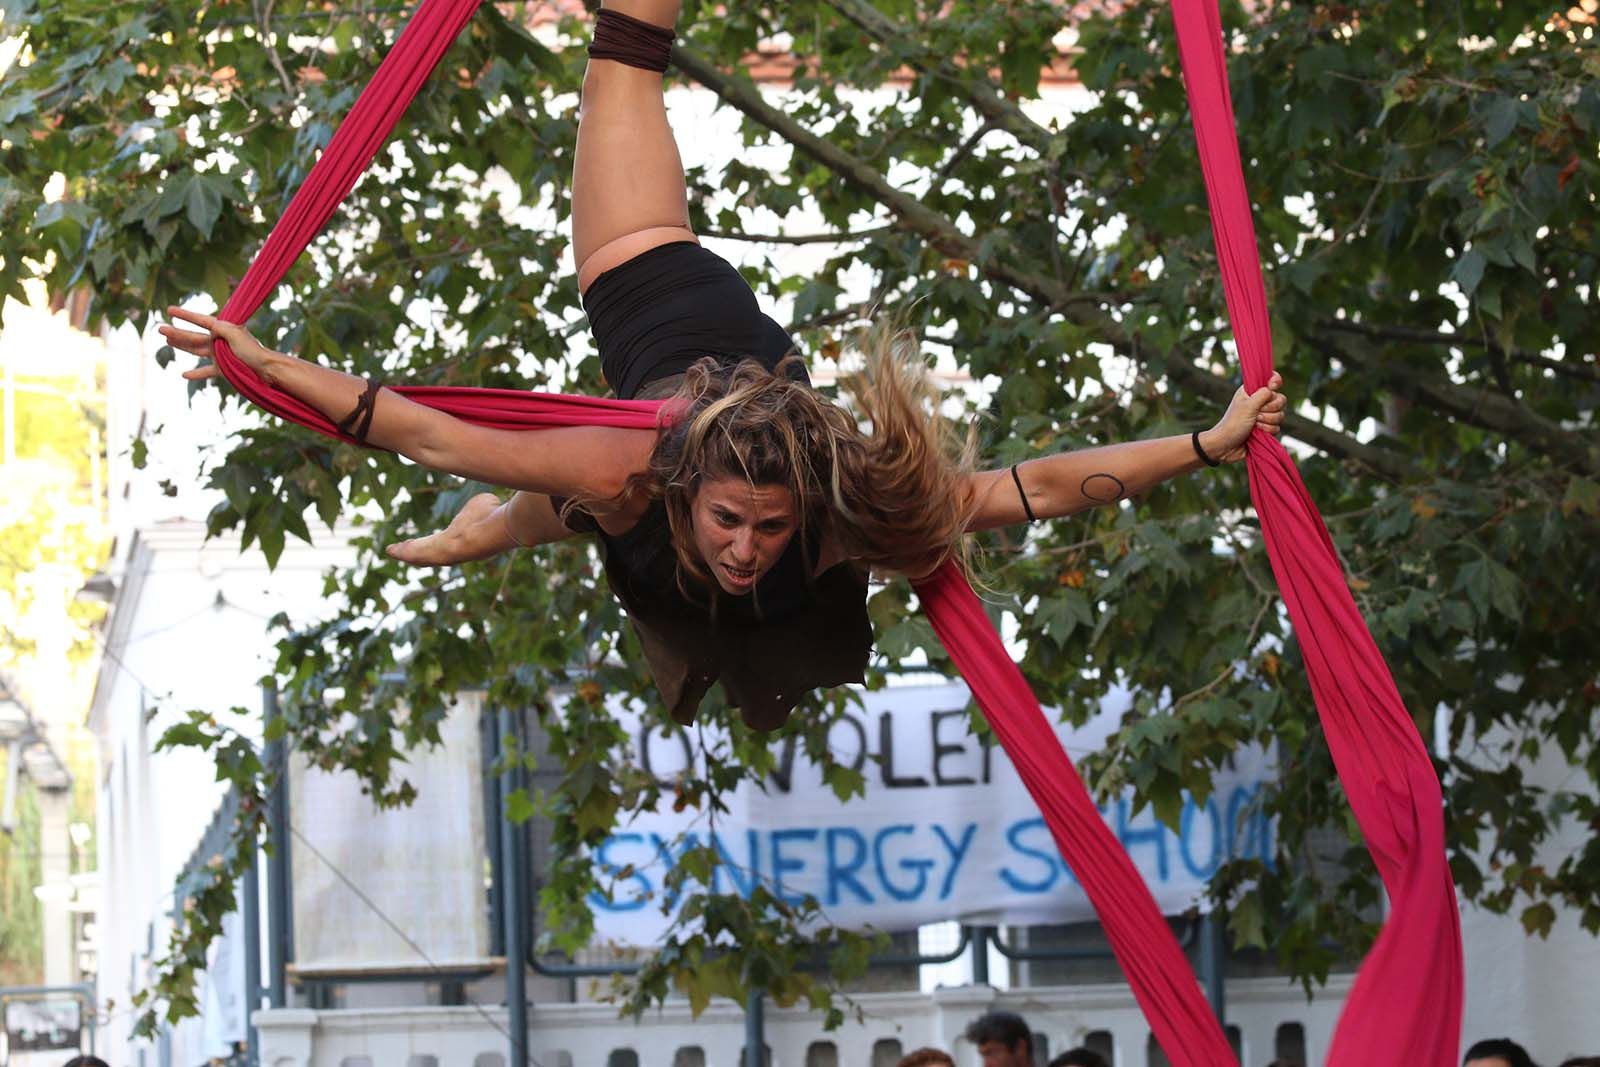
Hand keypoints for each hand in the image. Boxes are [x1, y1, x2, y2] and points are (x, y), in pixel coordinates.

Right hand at [158, 306, 280, 383]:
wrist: (265, 370)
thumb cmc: (252, 351)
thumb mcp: (236, 335)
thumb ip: (221, 329)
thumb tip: (212, 327)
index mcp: (223, 329)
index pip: (200, 320)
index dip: (185, 315)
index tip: (169, 310)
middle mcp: (219, 341)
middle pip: (193, 336)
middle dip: (177, 332)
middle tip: (160, 329)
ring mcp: (219, 355)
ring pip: (196, 350)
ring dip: (182, 346)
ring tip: (167, 342)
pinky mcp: (222, 369)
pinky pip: (206, 371)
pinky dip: (196, 373)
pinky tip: (184, 374)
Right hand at [385, 492, 510, 565]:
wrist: (491, 529)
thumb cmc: (492, 515)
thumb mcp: (484, 503)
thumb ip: (482, 504)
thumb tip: (489, 500)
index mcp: (463, 540)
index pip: (447, 542)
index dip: (437, 542)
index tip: (429, 542)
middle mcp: (453, 551)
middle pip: (430, 552)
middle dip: (416, 550)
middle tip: (401, 550)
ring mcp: (443, 554)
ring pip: (421, 555)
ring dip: (407, 553)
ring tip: (392, 551)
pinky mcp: (435, 554)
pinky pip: (416, 554)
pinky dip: (404, 553)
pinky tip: (391, 551)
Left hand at [1202, 372, 1285, 462]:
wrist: (1226, 447)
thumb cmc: (1233, 424)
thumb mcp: (1247, 406)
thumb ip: (1263, 394)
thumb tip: (1272, 388)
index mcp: (1252, 391)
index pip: (1271, 379)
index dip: (1275, 381)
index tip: (1272, 386)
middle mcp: (1259, 401)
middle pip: (1280, 399)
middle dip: (1271, 408)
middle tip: (1257, 414)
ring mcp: (1264, 416)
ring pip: (1280, 414)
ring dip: (1268, 421)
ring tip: (1254, 424)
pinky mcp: (1266, 428)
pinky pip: (1278, 427)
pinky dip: (1268, 430)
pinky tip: (1257, 433)